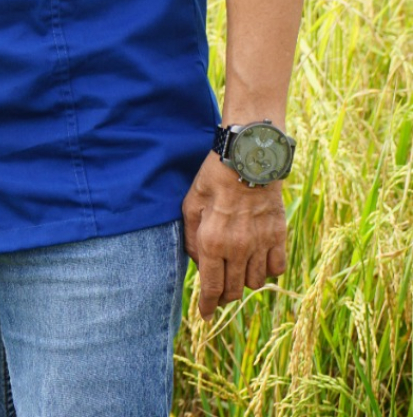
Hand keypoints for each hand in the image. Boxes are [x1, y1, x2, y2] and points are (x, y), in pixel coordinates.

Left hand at [182, 151, 287, 319]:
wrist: (249, 156)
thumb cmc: (214, 176)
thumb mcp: (191, 202)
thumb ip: (191, 237)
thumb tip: (199, 263)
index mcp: (213, 241)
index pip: (211, 287)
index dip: (207, 305)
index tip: (205, 315)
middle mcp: (238, 248)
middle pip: (233, 290)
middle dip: (223, 296)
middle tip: (218, 292)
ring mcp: (261, 243)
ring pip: (255, 283)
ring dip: (244, 283)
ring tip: (236, 273)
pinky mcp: (278, 235)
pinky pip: (277, 268)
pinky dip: (267, 272)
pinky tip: (258, 263)